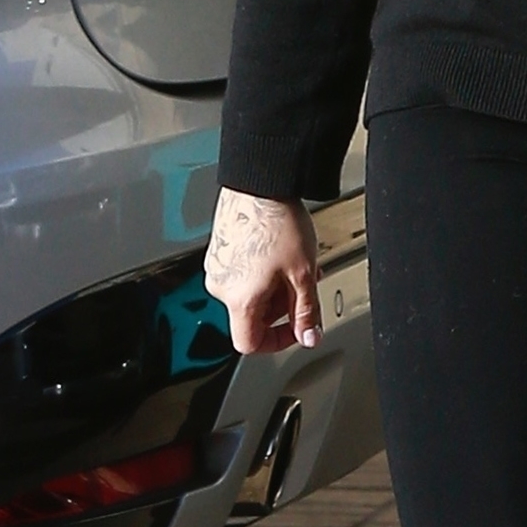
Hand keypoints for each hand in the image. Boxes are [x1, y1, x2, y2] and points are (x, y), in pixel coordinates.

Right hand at [205, 188, 321, 354]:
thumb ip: (307, 311)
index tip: (297, 329)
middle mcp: (221, 286)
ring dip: (275, 287)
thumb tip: (309, 336)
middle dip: (283, 306)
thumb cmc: (276, 221)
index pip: (250, 343)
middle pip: (252, 316)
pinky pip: (242, 273)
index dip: (278, 342)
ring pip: (249, 293)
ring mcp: (217, 266)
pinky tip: (281, 251)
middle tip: (304, 287)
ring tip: (296, 264)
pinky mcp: (218, 249)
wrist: (259, 183)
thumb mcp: (302, 273)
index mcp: (238, 300)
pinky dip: (263, 271)